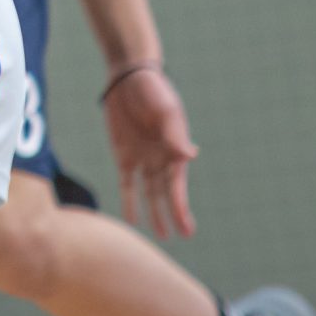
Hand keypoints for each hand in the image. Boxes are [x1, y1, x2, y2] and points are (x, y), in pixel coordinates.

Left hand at [104, 65, 198, 239]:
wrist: (128, 77)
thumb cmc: (153, 91)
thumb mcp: (165, 110)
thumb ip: (174, 134)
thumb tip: (191, 156)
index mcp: (175, 149)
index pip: (177, 185)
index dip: (181, 207)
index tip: (186, 228)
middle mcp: (161, 158)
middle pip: (166, 193)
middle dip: (173, 214)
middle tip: (178, 237)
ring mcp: (143, 158)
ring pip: (149, 193)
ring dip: (154, 213)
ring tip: (161, 235)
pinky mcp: (124, 155)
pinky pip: (127, 183)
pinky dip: (129, 200)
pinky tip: (132, 219)